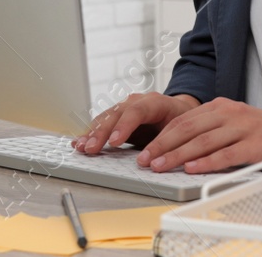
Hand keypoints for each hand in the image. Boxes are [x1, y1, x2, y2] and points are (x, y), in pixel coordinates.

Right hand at [73, 92, 198, 153]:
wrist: (179, 111)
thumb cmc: (182, 122)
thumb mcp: (182, 131)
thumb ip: (168, 143)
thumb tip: (154, 160)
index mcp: (156, 102)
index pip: (137, 111)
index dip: (124, 126)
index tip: (114, 142)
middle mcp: (137, 101)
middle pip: (116, 113)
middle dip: (101, 132)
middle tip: (91, 148)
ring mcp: (126, 107)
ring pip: (106, 116)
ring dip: (92, 133)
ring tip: (81, 147)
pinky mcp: (118, 116)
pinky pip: (102, 122)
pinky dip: (91, 133)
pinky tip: (79, 141)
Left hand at [135, 97, 261, 173]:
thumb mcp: (237, 123)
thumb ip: (212, 129)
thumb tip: (180, 147)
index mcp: (222, 106)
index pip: (183, 120)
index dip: (162, 135)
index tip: (146, 149)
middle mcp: (230, 113)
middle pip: (188, 129)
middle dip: (162, 145)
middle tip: (146, 160)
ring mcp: (244, 128)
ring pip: (202, 141)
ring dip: (177, 155)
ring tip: (160, 166)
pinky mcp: (256, 145)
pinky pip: (226, 154)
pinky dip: (206, 162)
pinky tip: (191, 168)